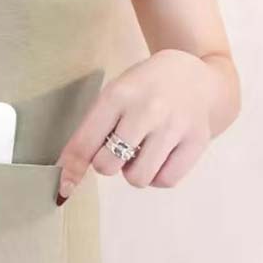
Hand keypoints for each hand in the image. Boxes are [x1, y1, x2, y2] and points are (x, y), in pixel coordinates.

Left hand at [55, 49, 215, 201]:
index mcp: (117, 95)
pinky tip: (160, 156)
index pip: (85, 143)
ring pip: (137, 178)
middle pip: (108, 165)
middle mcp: (147, 109)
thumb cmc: (144, 90)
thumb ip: (91, 131)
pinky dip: (158, 176)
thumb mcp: (114, 96)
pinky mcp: (197, 140)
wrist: (196, 76)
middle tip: (117, 149)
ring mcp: (174, 125)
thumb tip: (68, 175)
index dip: (71, 168)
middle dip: (107, 164)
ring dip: (133, 171)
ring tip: (141, 151)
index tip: (65, 186)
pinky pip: (165, 181)